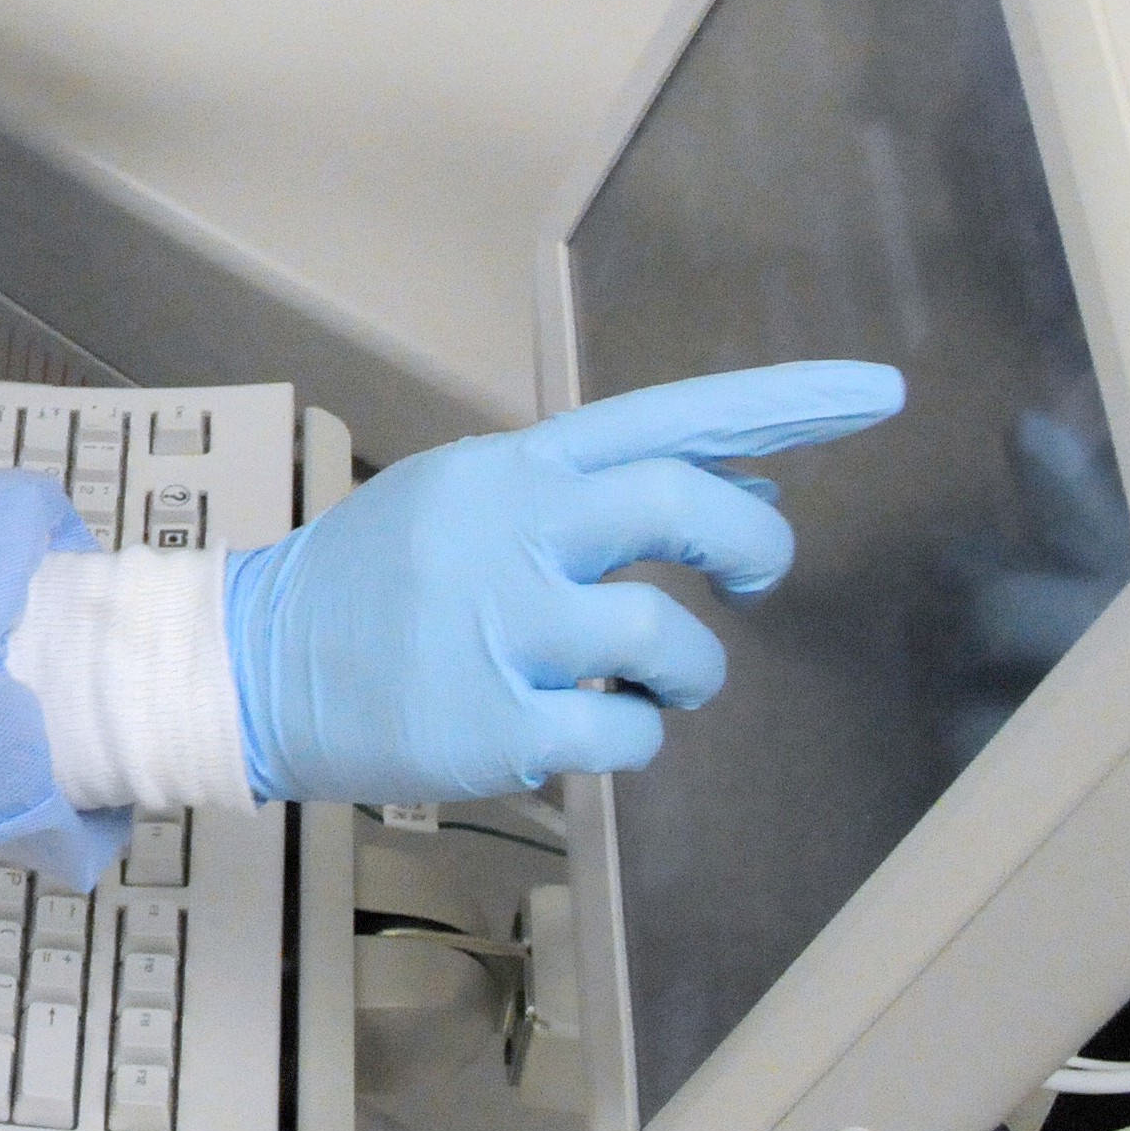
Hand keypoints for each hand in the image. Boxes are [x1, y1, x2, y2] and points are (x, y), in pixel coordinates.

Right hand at [223, 361, 904, 803]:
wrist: (254, 658)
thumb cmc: (378, 579)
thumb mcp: (476, 499)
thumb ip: (597, 494)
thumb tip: (743, 489)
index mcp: (512, 467)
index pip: (666, 416)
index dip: (780, 403)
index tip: (875, 393)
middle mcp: (511, 531)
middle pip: (680, 505)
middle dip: (752, 544)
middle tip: (755, 578)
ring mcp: (500, 626)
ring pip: (669, 642)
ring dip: (692, 671)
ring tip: (655, 683)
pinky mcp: (493, 722)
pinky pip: (629, 737)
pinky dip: (637, 737)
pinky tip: (589, 725)